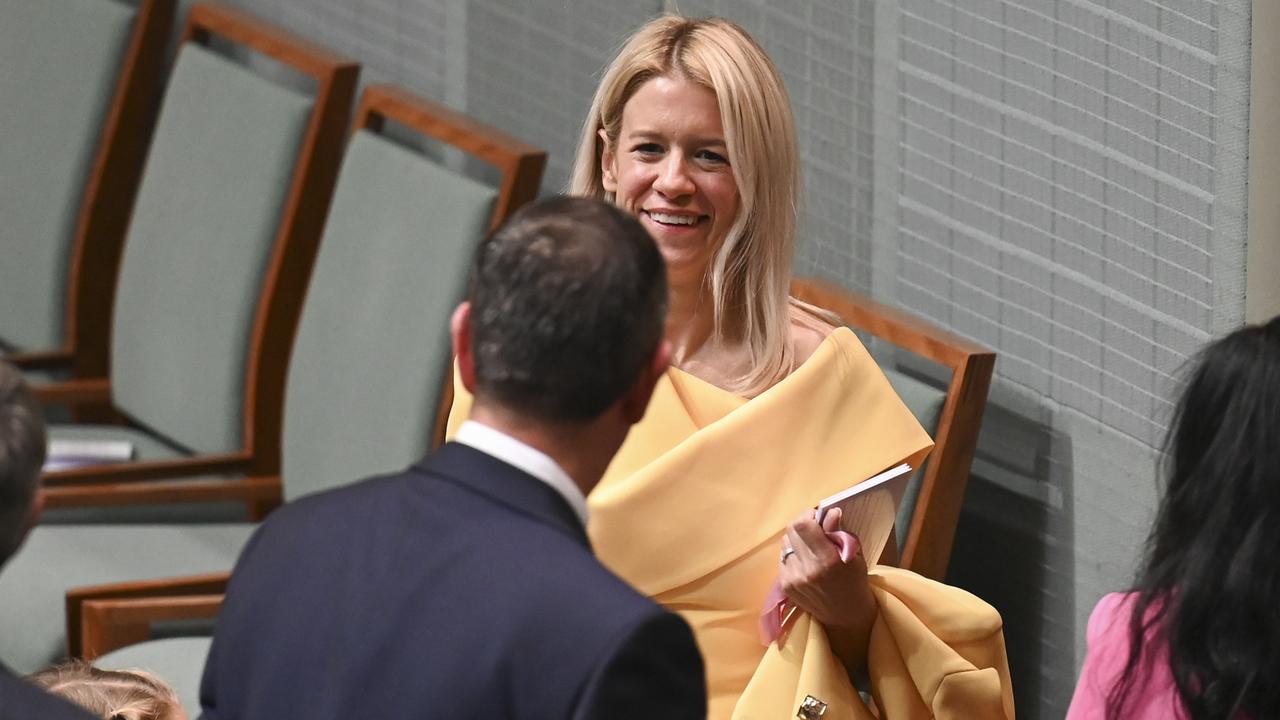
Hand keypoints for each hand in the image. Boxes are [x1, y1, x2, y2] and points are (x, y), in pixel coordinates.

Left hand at [779, 508, 876, 675]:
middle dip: (802, 524)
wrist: (846, 616)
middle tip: (814, 528)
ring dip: (797, 539)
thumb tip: (829, 512)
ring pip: (785, 543)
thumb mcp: (854, 554)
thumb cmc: (854, 581)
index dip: (807, 515)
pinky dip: (793, 554)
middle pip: (791, 531)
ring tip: (810, 547)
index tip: (816, 516)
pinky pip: (783, 558)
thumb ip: (839, 532)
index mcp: (828, 560)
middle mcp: (807, 569)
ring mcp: (793, 579)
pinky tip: (806, 562)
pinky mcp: (785, 586)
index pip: (803, 526)